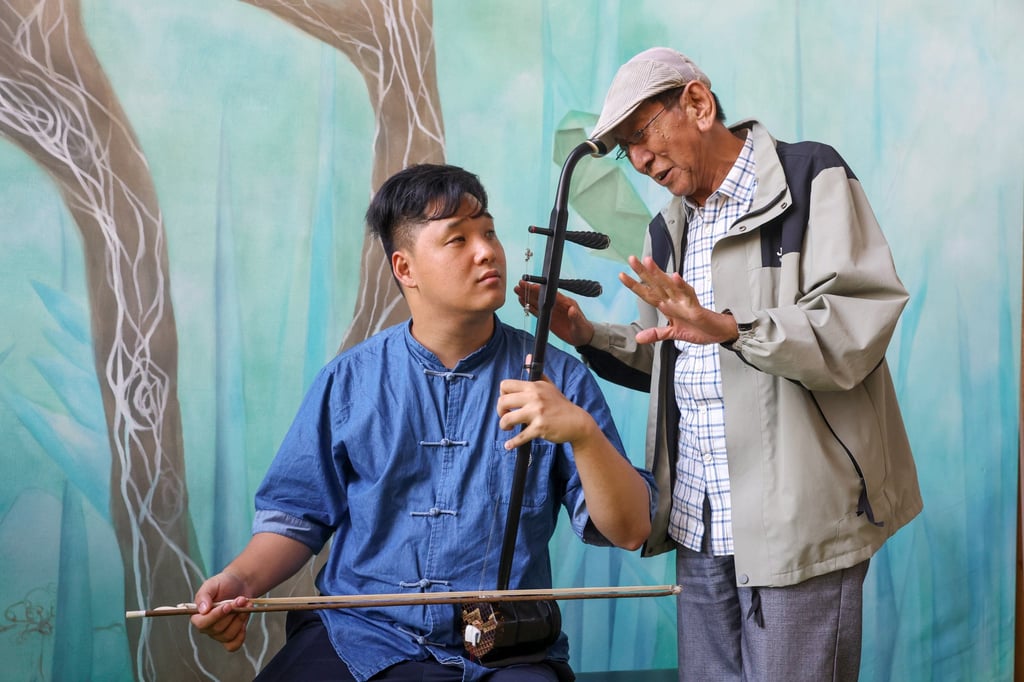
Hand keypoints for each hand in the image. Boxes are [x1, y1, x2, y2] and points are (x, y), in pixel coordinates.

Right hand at [190, 572, 251, 651]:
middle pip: (218, 629)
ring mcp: (218, 634)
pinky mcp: (230, 636)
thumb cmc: (223, 584)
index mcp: (197, 615)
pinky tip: (244, 622)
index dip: (215, 616)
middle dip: (233, 613)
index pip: (202, 623)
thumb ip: (204, 595)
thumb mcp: (212, 584)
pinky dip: (241, 636)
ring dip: (240, 619)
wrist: (240, 585)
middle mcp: (207, 627)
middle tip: (242, 600)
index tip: (228, 605)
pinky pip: (233, 645)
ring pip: (228, 635)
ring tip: (247, 605)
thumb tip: (202, 610)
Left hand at [497, 369, 595, 449]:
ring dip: (504, 426)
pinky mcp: (540, 428)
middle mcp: (534, 398)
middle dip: (500, 411)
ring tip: (508, 429)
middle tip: (505, 417)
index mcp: (534, 386)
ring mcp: (537, 413)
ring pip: (508, 419)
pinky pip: (520, 436)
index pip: (505, 385)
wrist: (577, 422)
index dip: (501, 395)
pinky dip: (512, 443)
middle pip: (503, 401)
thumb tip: (528, 357)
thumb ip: (536, 373)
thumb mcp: (549, 386)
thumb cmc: (560, 404)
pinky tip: (509, 445)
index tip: (507, 403)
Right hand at [514, 280, 594, 346]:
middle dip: (530, 290)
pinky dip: (529, 306)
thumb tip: (572, 309)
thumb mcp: (580, 325)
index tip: (532, 285)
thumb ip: (576, 317)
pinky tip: (522, 301)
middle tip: (520, 284)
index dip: (542, 290)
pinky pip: (537, 311)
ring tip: (517, 290)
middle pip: (542, 295)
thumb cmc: (583, 330)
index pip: (552, 294)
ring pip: (537, 302)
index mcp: (566, 303)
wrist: (582, 337)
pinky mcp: (548, 317)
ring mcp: (552, 311)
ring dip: (527, 296)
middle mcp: (557, 304)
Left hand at [619, 255, 737, 344]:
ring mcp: (684, 302)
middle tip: (631, 259)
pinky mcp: (695, 306)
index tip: (622, 275)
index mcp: (667, 305)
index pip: (648, 293)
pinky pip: (688, 294)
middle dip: (643, 272)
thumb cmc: (698, 328)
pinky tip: (674, 277)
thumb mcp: (673, 333)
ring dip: (659, 274)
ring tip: (648, 262)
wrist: (718, 333)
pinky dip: (681, 286)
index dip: (635, 285)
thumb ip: (657, 333)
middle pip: (656, 284)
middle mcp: (674, 300)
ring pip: (669, 285)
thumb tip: (639, 338)